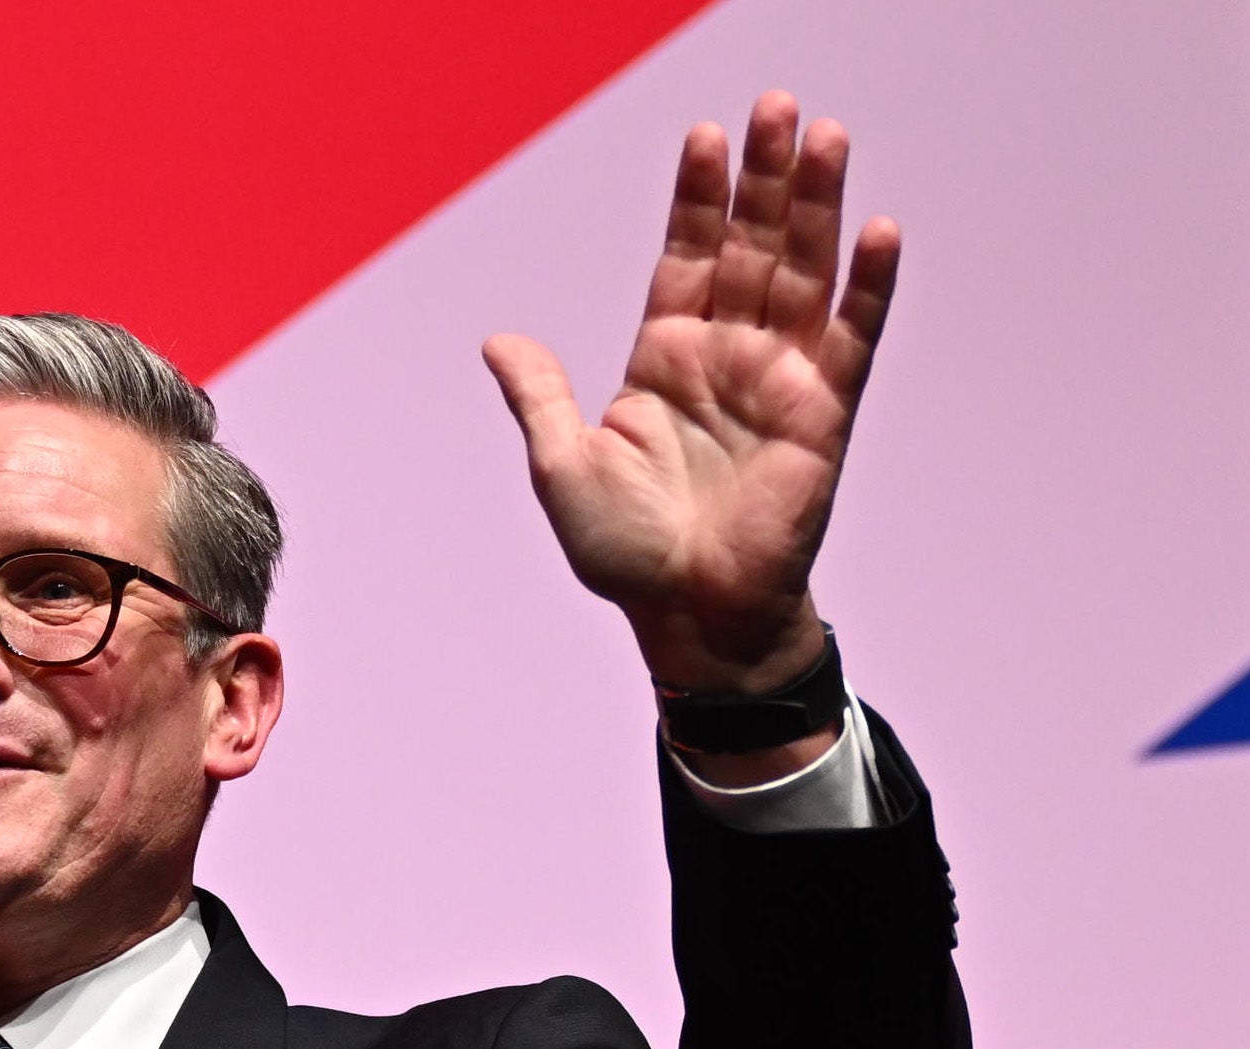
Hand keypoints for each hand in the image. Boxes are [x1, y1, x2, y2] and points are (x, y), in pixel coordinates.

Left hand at [484, 92, 899, 692]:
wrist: (687, 615)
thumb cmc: (625, 552)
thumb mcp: (562, 466)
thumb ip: (540, 396)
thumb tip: (498, 341)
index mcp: (664, 359)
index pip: (686, 256)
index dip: (697, 199)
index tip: (704, 136)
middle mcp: (727, 356)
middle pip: (752, 246)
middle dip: (764, 178)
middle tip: (776, 105)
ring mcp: (779, 379)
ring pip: (804, 273)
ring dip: (818, 206)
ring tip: (827, 137)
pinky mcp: (824, 414)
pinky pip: (853, 339)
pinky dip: (868, 288)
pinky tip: (877, 233)